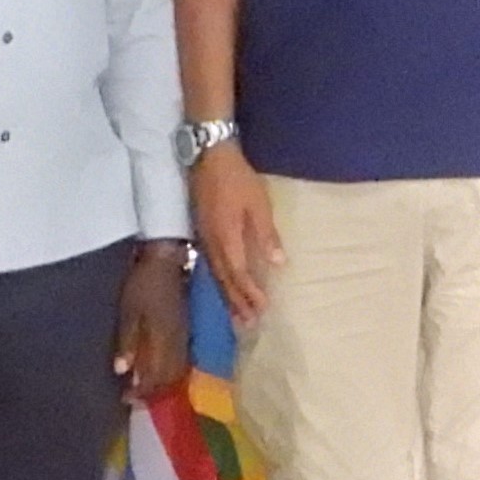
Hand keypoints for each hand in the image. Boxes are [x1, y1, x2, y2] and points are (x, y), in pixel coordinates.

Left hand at [115, 244, 190, 396]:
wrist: (166, 261)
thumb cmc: (143, 284)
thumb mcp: (129, 311)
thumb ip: (128, 342)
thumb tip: (122, 372)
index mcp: (163, 340)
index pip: (156, 376)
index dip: (142, 391)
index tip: (126, 398)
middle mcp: (178, 343)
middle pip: (170, 378)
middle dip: (153, 392)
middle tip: (134, 397)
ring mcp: (184, 336)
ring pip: (178, 370)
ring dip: (163, 383)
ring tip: (146, 386)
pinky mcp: (185, 330)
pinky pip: (181, 359)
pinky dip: (170, 370)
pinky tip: (158, 368)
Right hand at [191, 143, 283, 327]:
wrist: (208, 156)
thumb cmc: (237, 178)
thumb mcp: (259, 204)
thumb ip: (267, 235)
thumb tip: (278, 264)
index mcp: (227, 239)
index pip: (239, 274)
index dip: (250, 293)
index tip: (262, 309)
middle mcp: (212, 244)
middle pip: (224, 280)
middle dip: (237, 302)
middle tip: (248, 323)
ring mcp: (203, 237)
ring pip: (215, 274)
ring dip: (226, 295)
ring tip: (236, 313)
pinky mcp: (200, 230)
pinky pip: (209, 264)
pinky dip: (218, 280)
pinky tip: (223, 284)